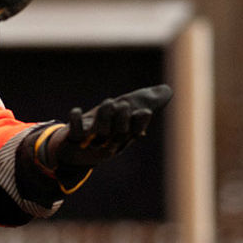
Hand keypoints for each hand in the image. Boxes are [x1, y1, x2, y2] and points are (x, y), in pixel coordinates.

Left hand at [38, 84, 170, 169]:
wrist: (74, 152)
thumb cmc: (105, 131)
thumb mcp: (125, 116)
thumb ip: (147, 102)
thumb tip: (169, 91)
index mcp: (122, 137)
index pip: (134, 131)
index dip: (140, 122)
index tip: (145, 111)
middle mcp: (108, 141)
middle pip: (118, 132)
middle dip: (122, 117)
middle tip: (123, 105)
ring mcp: (90, 142)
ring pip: (100, 131)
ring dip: (105, 116)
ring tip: (108, 103)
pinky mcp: (73, 140)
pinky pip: (75, 132)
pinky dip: (76, 121)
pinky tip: (76, 111)